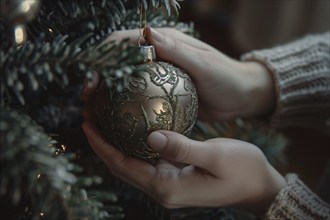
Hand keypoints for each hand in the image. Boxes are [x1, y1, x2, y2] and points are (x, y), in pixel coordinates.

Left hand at [82, 114, 284, 213]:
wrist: (259, 187)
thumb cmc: (243, 171)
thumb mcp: (215, 156)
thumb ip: (182, 148)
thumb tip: (151, 136)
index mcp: (168, 188)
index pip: (123, 165)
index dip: (102, 145)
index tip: (87, 123)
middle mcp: (162, 189)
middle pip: (121, 166)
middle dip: (102, 142)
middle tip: (89, 115)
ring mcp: (168, 184)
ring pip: (131, 163)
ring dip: (114, 143)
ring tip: (102, 119)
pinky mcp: (174, 177)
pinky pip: (145, 160)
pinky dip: (132, 145)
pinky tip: (131, 128)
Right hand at [101, 27, 275, 120]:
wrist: (240, 97)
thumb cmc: (227, 78)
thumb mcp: (204, 63)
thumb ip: (177, 50)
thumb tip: (147, 32)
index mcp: (164, 42)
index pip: (126, 42)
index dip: (104, 55)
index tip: (93, 77)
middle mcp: (156, 57)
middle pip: (119, 63)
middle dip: (98, 76)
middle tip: (87, 97)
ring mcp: (157, 78)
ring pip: (125, 83)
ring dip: (107, 94)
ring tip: (93, 110)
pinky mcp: (161, 95)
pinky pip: (138, 100)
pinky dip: (125, 108)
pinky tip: (115, 121)